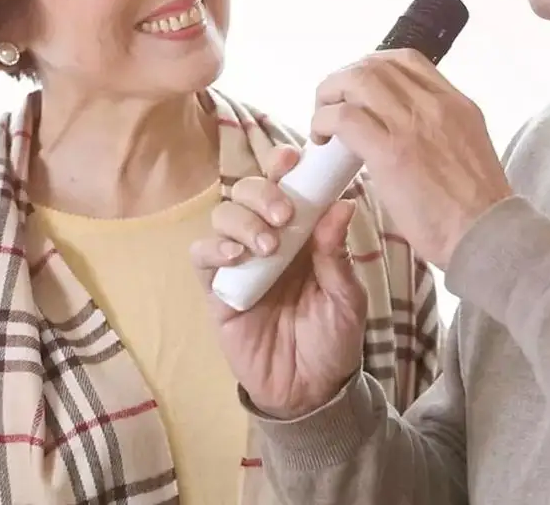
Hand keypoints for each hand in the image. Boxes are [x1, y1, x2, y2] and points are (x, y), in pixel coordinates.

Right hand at [190, 147, 366, 418]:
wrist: (310, 392)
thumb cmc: (333, 338)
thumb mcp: (346, 297)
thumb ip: (338, 254)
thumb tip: (344, 204)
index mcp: (301, 232)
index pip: (286, 185)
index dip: (283, 165)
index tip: (292, 158)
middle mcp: (267, 237)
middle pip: (247, 190)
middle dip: (262, 191)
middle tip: (284, 213)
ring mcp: (239, 262)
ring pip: (223, 215)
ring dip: (242, 219)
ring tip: (267, 246)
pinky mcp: (218, 289)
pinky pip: (202, 256)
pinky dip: (214, 248)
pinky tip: (236, 257)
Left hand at [310, 48, 510, 267]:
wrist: (486, 236)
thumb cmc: (476, 206)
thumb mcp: (467, 146)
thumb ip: (437, 129)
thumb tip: (399, 127)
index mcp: (454, 102)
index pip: (406, 60)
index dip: (372, 67)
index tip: (357, 89)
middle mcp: (433, 104)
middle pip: (374, 65)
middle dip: (343, 79)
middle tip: (331, 104)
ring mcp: (412, 125)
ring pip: (356, 81)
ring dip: (329, 95)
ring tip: (321, 120)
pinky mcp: (390, 152)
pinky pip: (344, 117)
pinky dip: (324, 121)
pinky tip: (321, 138)